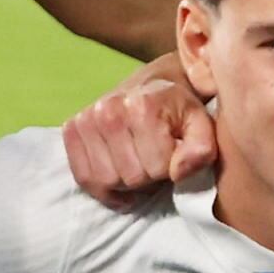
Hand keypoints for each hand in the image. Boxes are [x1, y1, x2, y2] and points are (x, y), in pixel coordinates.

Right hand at [63, 70, 211, 207]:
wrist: (153, 86)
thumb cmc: (178, 111)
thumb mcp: (201, 126)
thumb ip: (200, 149)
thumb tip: (178, 172)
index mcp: (143, 106)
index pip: (156, 169)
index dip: (168, 171)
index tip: (172, 156)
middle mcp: (109, 109)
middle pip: (129, 178)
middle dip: (146, 178)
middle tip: (153, 161)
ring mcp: (86, 119)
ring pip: (105, 181)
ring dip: (124, 183)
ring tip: (136, 165)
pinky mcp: (72, 128)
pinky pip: (83, 177)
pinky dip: (101, 186)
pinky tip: (116, 178)